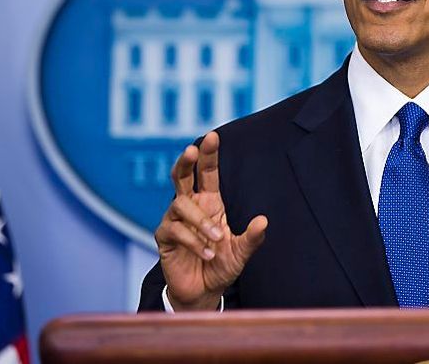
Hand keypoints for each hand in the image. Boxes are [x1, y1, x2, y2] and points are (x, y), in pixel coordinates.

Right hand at [154, 131, 267, 310]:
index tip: (213, 136)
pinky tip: (206, 253)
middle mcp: (191, 206)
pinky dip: (193, 241)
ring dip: (201, 221)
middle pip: (181, 175)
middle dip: (186, 160)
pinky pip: (175, 229)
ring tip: (217, 239)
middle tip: (193, 150)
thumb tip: (264, 220)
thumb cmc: (222, 266)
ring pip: (180, 204)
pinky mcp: (165, 237)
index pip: (207, 173)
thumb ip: (252, 238)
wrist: (204, 292)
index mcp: (209, 202)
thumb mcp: (241, 252)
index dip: (209, 155)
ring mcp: (175, 220)